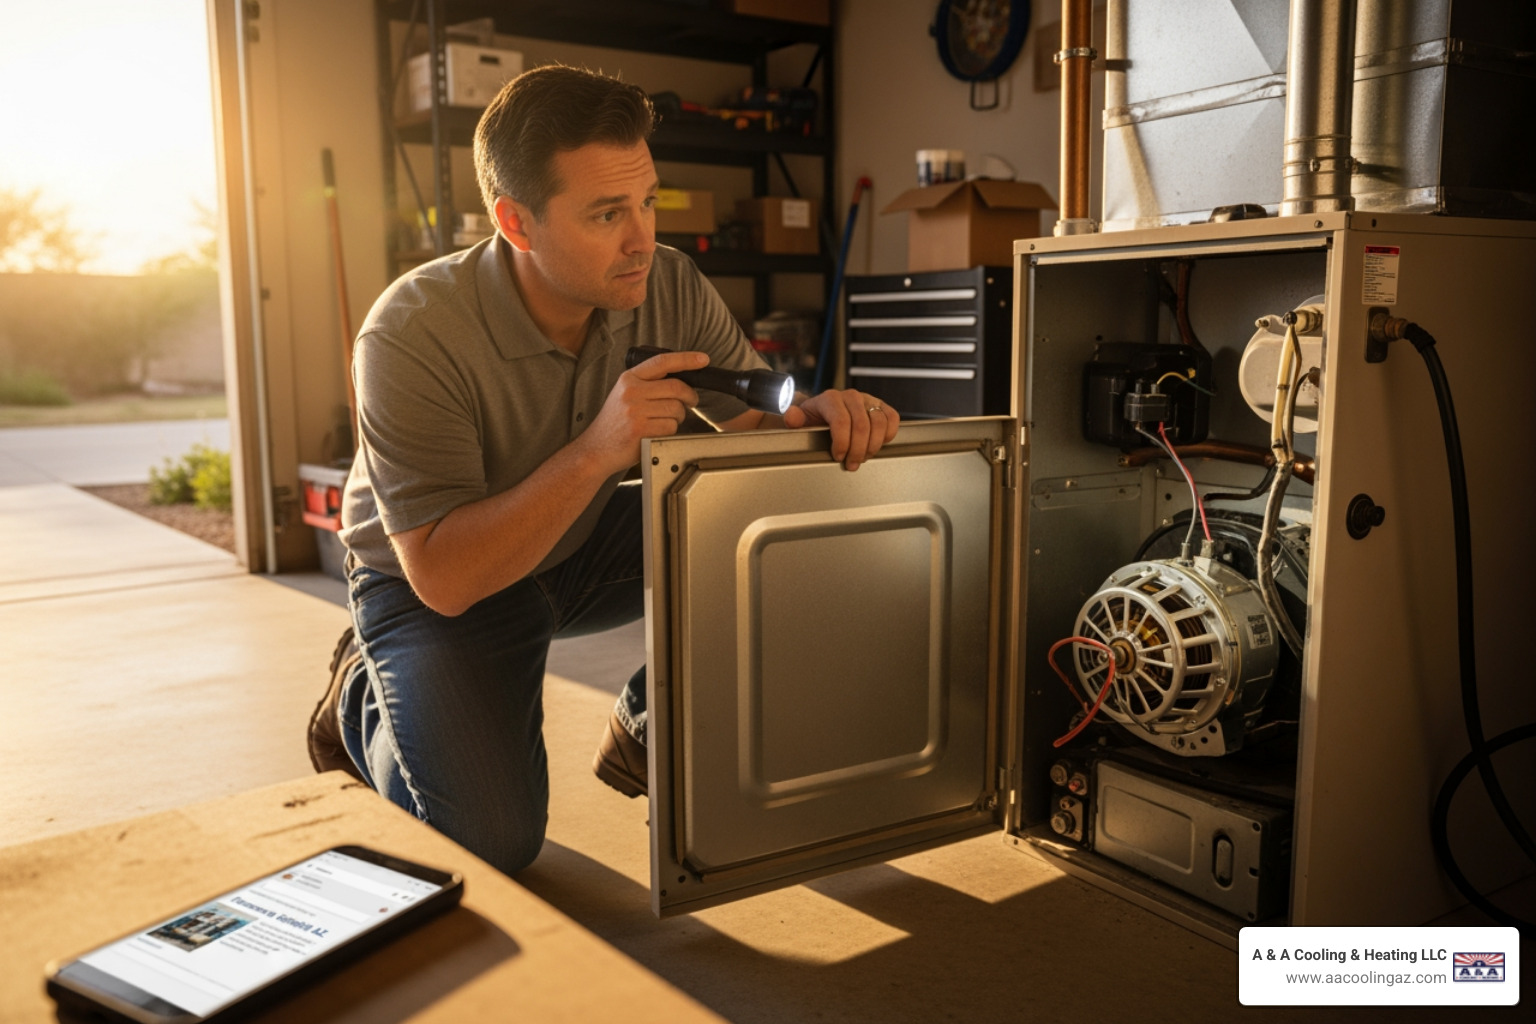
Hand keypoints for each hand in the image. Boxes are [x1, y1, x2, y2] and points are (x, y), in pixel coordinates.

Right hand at [579, 349, 705, 474]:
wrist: (596, 448)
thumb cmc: (615, 423)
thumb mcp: (624, 394)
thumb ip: (647, 384)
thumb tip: (681, 380)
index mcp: (628, 378)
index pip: (662, 362)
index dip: (686, 359)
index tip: (702, 359)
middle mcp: (631, 391)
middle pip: (676, 387)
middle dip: (690, 396)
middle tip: (691, 402)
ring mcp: (635, 410)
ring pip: (676, 409)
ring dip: (679, 417)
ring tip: (666, 421)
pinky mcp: (640, 429)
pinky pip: (671, 426)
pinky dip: (670, 431)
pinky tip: (658, 432)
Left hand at [782, 390, 899, 470]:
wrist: (825, 413)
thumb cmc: (814, 419)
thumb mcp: (800, 420)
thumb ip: (794, 418)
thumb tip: (792, 417)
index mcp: (830, 398)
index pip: (841, 421)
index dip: (842, 443)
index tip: (838, 456)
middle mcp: (851, 396)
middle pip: (862, 425)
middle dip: (858, 450)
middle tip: (852, 464)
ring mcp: (868, 399)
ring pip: (879, 423)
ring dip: (873, 446)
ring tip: (863, 457)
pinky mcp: (881, 405)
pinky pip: (892, 418)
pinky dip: (888, 434)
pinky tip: (877, 444)